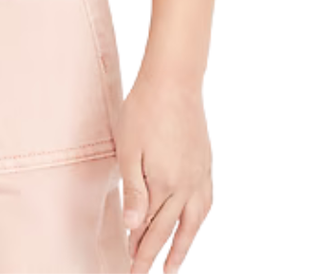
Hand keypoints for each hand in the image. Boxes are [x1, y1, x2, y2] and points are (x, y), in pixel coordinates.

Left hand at [115, 70, 212, 272]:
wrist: (174, 81)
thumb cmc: (143, 110)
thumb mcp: (128, 149)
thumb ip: (133, 191)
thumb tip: (132, 227)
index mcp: (165, 184)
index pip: (151, 229)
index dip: (140, 251)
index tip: (132, 269)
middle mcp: (187, 185)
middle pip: (171, 230)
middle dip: (156, 255)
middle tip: (143, 273)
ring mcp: (200, 175)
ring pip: (193, 222)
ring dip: (183, 245)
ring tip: (173, 264)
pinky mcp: (206, 163)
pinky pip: (205, 203)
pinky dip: (197, 220)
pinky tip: (192, 224)